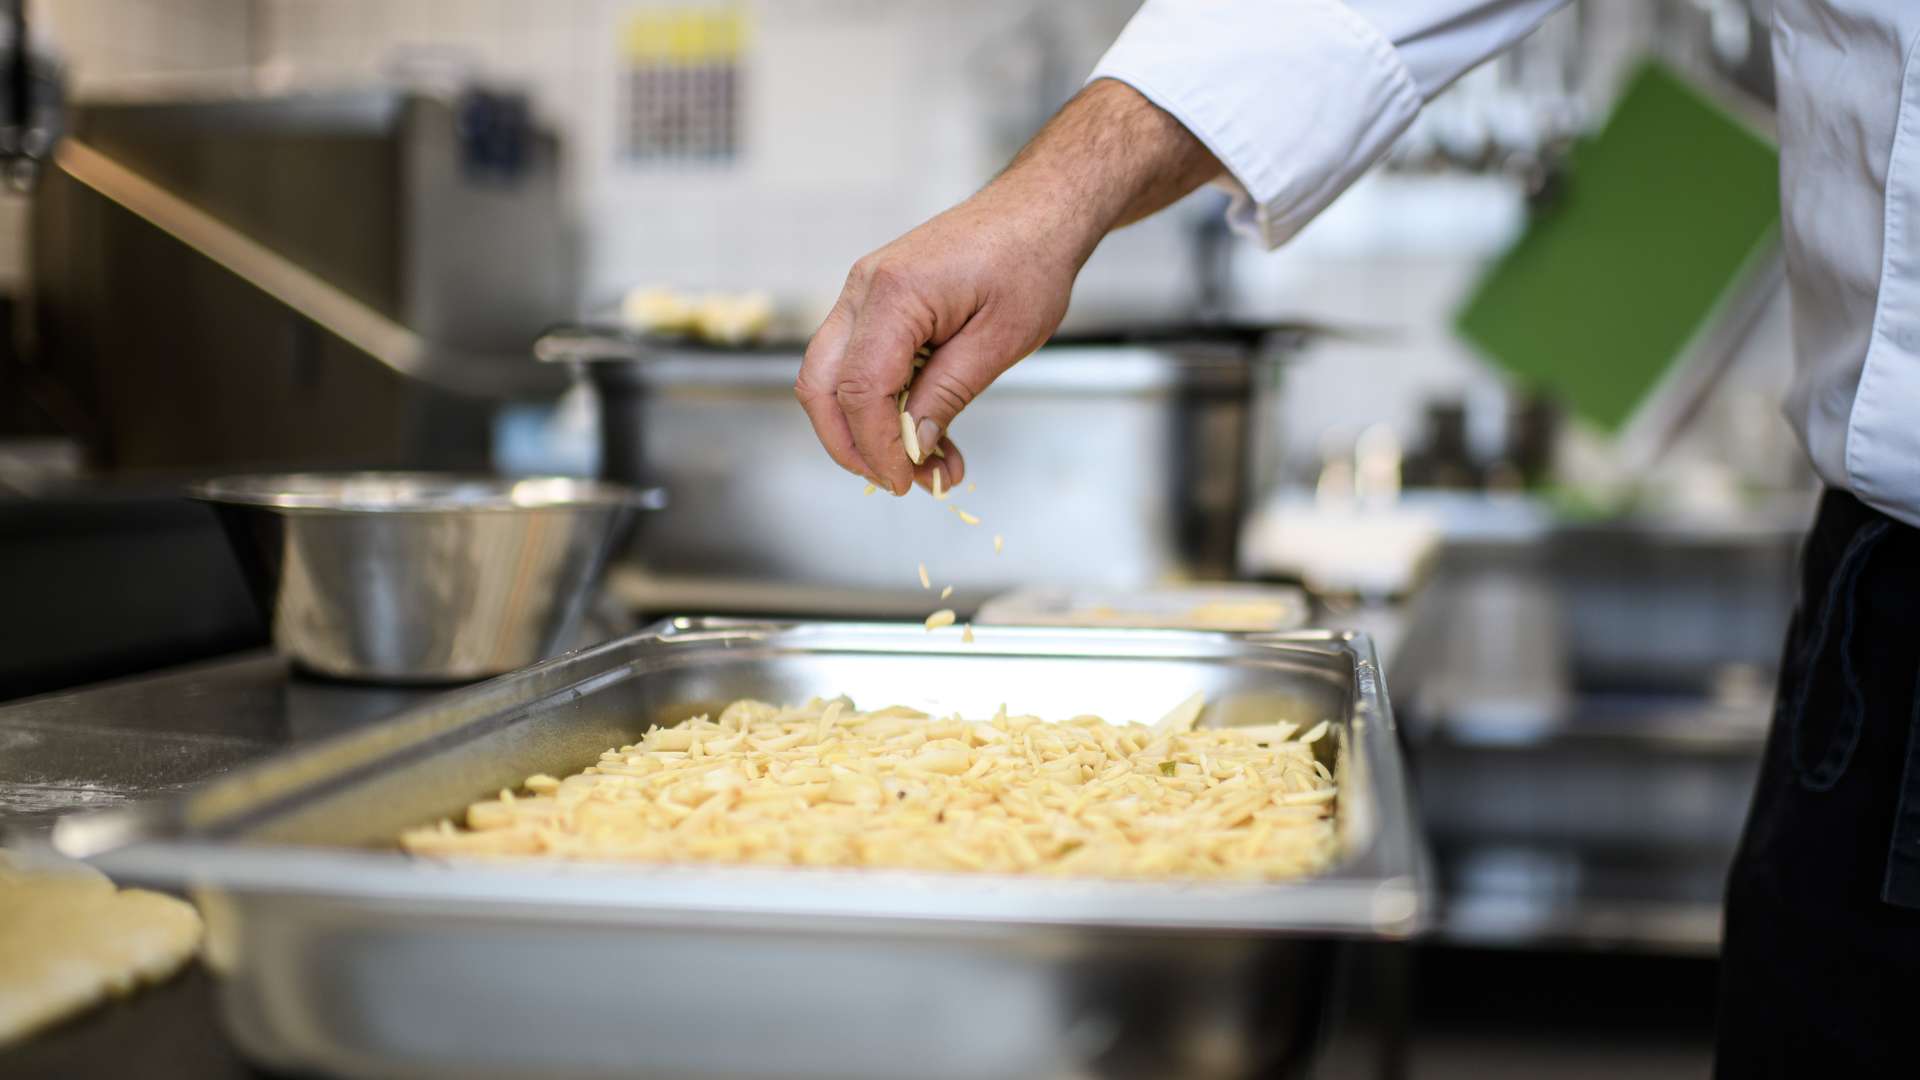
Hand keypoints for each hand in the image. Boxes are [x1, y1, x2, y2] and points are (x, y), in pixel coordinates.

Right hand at [796, 80, 1224, 494]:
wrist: (1038, 212)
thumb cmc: (1029, 262)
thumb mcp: (999, 341)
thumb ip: (946, 395)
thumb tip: (911, 447)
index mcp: (894, 294)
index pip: (860, 389)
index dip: (877, 446)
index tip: (907, 481)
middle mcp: (864, 289)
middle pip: (821, 384)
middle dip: (851, 445)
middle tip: (899, 481)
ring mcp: (864, 292)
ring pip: (832, 377)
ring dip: (867, 428)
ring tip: (926, 462)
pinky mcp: (876, 301)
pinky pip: (859, 361)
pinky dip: (881, 402)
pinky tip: (924, 429)